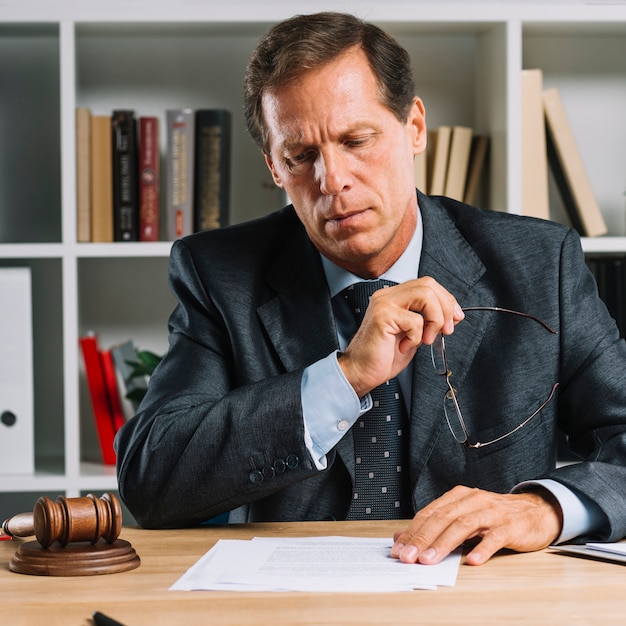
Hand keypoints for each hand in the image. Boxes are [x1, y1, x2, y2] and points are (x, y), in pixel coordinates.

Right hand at [338, 277, 463, 396]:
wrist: (361, 372)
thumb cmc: (383, 357)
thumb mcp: (414, 335)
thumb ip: (429, 322)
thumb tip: (453, 315)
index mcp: (395, 297)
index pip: (427, 284)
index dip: (446, 299)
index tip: (455, 318)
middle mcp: (387, 296)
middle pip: (428, 284)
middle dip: (445, 307)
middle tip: (446, 331)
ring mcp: (384, 303)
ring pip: (425, 294)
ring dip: (435, 319)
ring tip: (427, 339)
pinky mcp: (382, 316)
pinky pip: (415, 320)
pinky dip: (417, 337)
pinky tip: (404, 346)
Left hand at [390, 485, 562, 565]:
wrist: (535, 511)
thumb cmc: (494, 516)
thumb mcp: (463, 516)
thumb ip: (436, 525)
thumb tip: (403, 537)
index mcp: (459, 496)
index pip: (430, 513)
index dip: (413, 530)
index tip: (398, 548)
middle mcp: (473, 500)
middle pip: (443, 518)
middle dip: (423, 538)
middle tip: (408, 556)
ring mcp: (492, 512)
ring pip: (464, 525)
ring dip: (444, 543)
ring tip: (430, 560)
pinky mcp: (511, 526)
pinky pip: (495, 537)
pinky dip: (482, 548)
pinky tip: (472, 560)